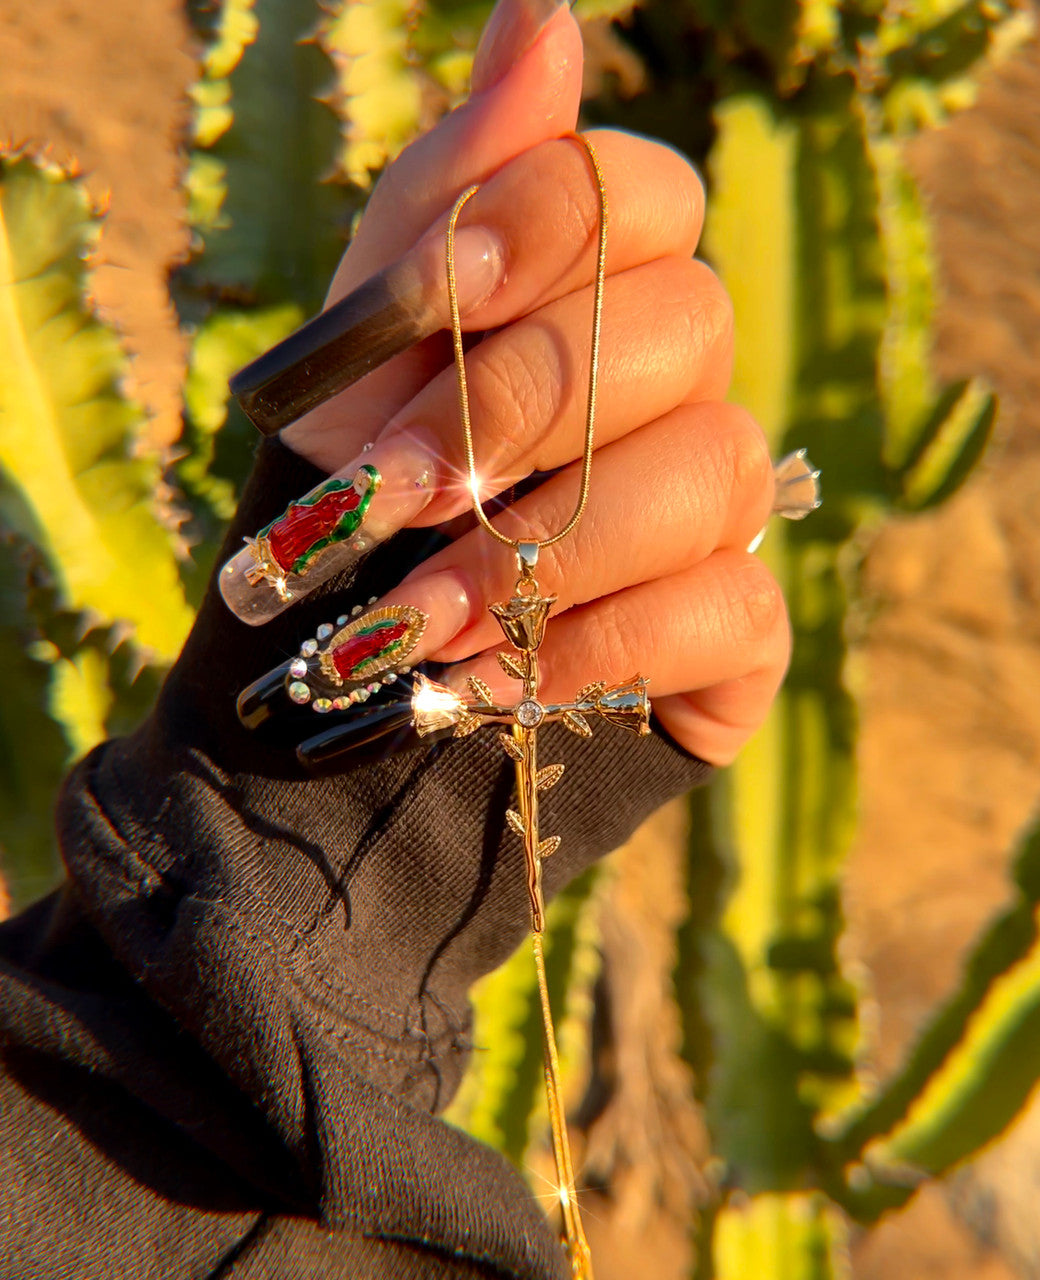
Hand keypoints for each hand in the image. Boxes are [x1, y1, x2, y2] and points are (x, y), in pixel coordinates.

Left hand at [280, 0, 788, 765]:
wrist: (346, 674)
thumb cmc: (355, 496)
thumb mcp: (363, 347)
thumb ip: (445, 197)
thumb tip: (540, 18)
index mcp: (598, 294)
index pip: (640, 194)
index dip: (549, 225)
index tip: (435, 293)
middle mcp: (679, 387)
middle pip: (687, 325)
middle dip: (525, 404)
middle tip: (397, 484)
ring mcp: (720, 507)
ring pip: (712, 467)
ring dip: (548, 545)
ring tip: (421, 613)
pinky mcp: (735, 630)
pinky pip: (731, 606)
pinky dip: (601, 644)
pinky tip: (501, 677)